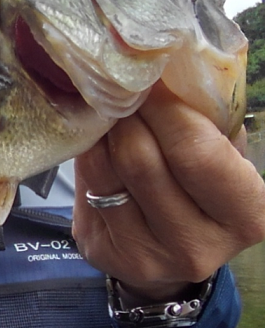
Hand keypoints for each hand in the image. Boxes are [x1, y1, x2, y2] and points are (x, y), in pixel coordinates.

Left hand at [72, 82, 264, 304]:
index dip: (168, 110)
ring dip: (101, 133)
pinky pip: (85, 188)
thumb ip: (207, 121)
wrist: (170, 250)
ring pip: (105, 173)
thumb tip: (169, 71)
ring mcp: (144, 256)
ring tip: (107, 113)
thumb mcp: (224, 156)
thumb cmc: (202, 189)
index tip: (151, 82)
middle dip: (127, 117)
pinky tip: (95, 143)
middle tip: (122, 92)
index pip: (197, 154)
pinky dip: (87, 156)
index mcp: (243, 216)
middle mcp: (195, 247)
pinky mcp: (101, 251)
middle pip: (142, 162)